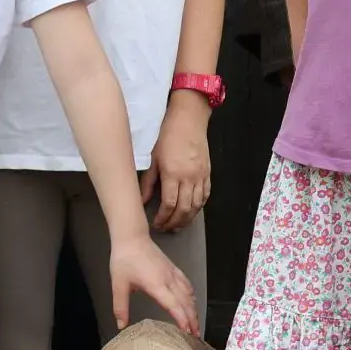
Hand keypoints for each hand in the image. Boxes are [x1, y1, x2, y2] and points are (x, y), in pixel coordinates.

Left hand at [110, 236, 198, 334]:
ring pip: (189, 294)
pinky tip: (192, 301)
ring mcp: (172, 273)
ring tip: (195, 322)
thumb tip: (121, 325)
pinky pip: (187, 284)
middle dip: (192, 319)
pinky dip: (192, 295)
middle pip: (185, 302)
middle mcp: (168, 280)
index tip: (188, 332)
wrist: (131, 238)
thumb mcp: (118, 285)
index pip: (173, 305)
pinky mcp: (173, 268)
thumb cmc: (124, 260)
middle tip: (196, 334)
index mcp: (156, 285)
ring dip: (194, 309)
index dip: (182, 319)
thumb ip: (120, 306)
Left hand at [141, 92, 213, 232]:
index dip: (163, 218)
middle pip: (184, 209)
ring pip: (196, 206)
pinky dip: (198, 207)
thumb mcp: (154, 159)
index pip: (169, 204)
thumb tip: (142, 200)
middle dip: (174, 223)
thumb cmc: (168, 137)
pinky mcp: (208, 173)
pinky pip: (206, 196)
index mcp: (173, 174)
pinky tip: (191, 211)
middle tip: (166, 228)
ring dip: (187, 219)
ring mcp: (201, 176)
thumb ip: (148, 182)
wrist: (189, 121)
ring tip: (178, 225)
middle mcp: (189, 178)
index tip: (156, 224)